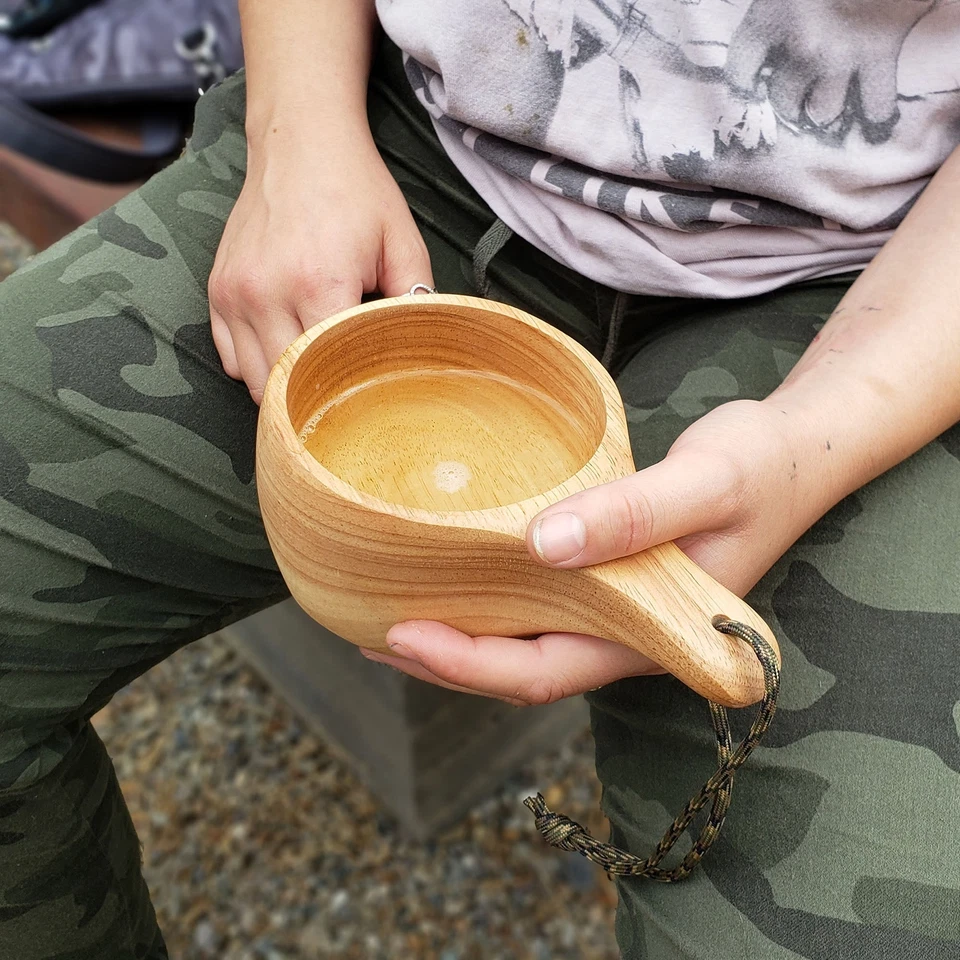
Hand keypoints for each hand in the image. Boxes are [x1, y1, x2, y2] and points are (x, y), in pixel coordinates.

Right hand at [208, 131, 431, 402]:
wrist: (298, 140)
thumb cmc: (355, 191)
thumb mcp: (402, 241)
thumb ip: (415, 298)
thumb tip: (420, 350)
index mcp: (318, 282)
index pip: (330, 367)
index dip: (353, 383)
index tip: (371, 384)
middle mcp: (267, 292)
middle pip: (288, 384)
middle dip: (317, 393)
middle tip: (344, 385)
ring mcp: (235, 293)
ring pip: (253, 380)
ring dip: (284, 385)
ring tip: (314, 369)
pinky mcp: (218, 290)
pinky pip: (229, 357)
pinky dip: (254, 364)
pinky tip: (284, 348)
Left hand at [363, 398, 824, 703]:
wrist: (799, 451)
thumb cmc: (764, 466)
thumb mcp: (706, 482)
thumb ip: (634, 515)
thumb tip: (544, 546)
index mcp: (650, 633)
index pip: (544, 672)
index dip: (467, 665)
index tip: (397, 635)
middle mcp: (627, 634)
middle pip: (521, 668)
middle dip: (445, 661)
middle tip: (367, 631)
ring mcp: (619, 610)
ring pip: (526, 640)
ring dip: (462, 633)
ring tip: (388, 612)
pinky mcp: (611, 578)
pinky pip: (539, 602)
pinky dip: (491, 597)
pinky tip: (454, 575)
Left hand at [726, 0, 934, 135]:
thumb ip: (774, 6)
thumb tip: (767, 32)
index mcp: (770, 17)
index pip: (740, 69)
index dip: (745, 82)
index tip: (753, 84)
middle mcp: (801, 44)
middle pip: (784, 99)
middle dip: (789, 102)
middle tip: (797, 96)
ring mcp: (841, 54)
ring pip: (822, 111)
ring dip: (824, 110)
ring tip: (828, 105)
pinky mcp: (881, 53)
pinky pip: (875, 103)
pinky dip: (874, 113)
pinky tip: (872, 114)